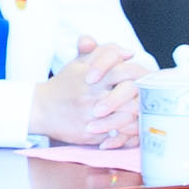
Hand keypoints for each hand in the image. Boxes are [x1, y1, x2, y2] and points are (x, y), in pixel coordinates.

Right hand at [29, 41, 144, 149]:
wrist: (40, 108)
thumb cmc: (64, 84)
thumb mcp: (80, 62)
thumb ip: (105, 53)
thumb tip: (129, 53)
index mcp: (94, 77)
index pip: (126, 71)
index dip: (141, 74)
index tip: (146, 79)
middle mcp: (94, 96)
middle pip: (129, 95)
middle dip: (142, 96)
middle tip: (148, 98)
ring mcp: (91, 116)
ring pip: (125, 117)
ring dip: (136, 115)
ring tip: (141, 113)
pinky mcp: (89, 134)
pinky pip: (115, 135)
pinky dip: (126, 132)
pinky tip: (130, 128)